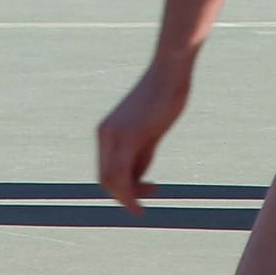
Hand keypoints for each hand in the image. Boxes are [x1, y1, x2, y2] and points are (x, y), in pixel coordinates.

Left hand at [97, 56, 192, 212]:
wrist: (170, 70)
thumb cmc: (165, 95)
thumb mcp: (150, 129)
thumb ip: (142, 152)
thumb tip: (138, 177)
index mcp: (108, 131)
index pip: (106, 170)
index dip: (122, 187)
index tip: (147, 188)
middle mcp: (106, 134)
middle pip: (105, 178)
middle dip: (124, 194)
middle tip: (150, 194)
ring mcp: (115, 135)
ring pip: (111, 180)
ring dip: (127, 198)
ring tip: (147, 201)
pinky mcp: (128, 136)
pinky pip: (121, 175)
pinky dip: (129, 195)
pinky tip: (141, 204)